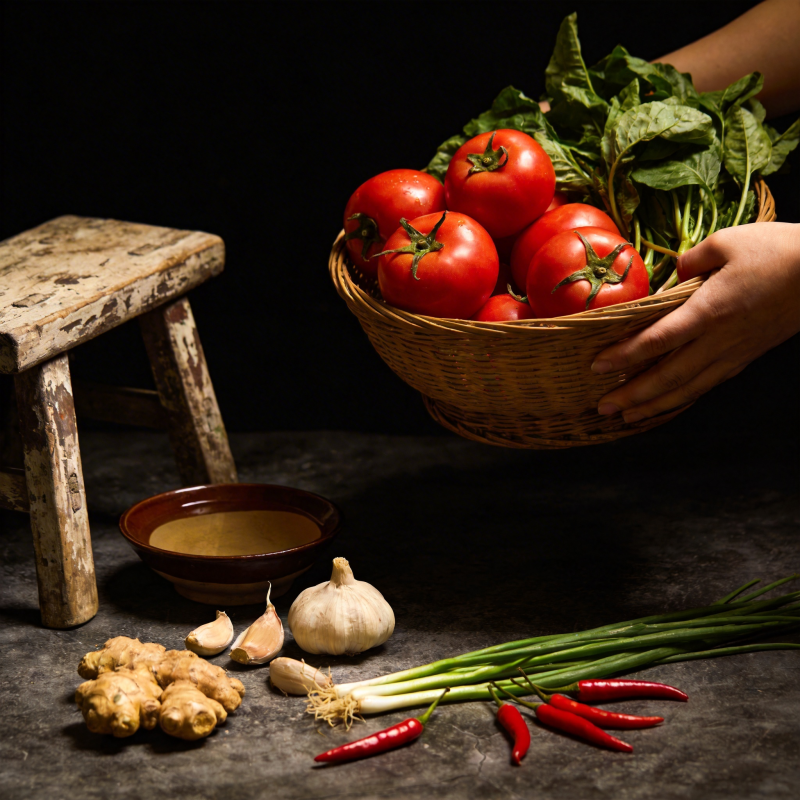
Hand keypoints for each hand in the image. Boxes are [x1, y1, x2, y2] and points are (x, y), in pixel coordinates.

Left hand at [591, 222, 799, 422]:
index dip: (625, 355)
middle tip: (603, 407)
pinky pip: (707, 384)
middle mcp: (719, 340)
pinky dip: (683, 398)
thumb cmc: (780, 251)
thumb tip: (671, 276)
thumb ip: (691, 260)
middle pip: (668, 376)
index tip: (597, 366)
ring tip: (627, 417)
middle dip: (633, 395)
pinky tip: (667, 404)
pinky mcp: (746, 356)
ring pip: (688, 388)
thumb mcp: (728, 241)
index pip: (657, 340)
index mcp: (709, 311)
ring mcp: (734, 352)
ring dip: (654, 405)